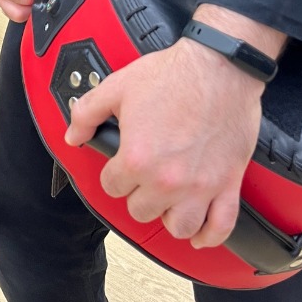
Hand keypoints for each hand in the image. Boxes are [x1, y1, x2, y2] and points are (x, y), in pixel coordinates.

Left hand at [65, 36, 265, 247]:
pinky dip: (210, 235)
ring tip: (167, 201)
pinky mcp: (228, 183)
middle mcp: (167, 180)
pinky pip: (221, 225)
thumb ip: (87, 114)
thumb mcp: (117, 87)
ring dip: (169, 217)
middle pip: (141, 210)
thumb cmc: (173, 74)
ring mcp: (200, 186)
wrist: (219, 66)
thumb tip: (73, 136)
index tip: (120, 165)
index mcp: (137, 159)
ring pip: (178, 226)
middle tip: (143, 177)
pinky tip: (200, 233)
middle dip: (138, 194)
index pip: (112, 187)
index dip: (114, 174)